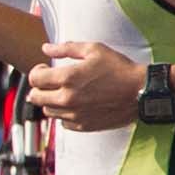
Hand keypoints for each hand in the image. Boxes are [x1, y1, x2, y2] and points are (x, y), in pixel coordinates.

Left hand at [27, 41, 144, 131]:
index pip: (34, 79)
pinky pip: (62, 123)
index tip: (43, 69)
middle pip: (35, 98)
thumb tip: (46, 48)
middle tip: (49, 82)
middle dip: (39, 88)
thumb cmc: (119, 69)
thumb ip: (66, 48)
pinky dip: (64, 114)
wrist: (140, 92)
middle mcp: (67, 99)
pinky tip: (74, 105)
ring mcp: (75, 115)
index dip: (36, 72)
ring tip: (63, 93)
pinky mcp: (83, 126)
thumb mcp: (94, 50)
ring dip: (51, 102)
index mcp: (68, 78)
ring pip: (48, 111)